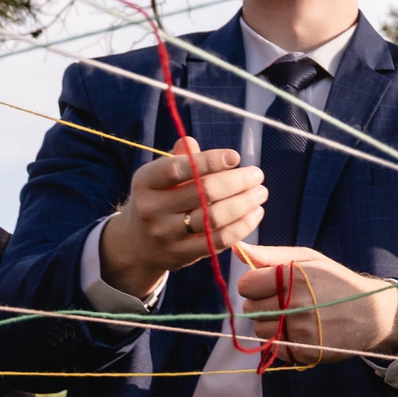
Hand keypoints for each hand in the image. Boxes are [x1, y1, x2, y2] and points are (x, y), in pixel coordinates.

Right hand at [98, 138, 266, 297]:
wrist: (137, 243)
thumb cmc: (159, 199)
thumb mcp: (160, 177)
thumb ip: (180, 159)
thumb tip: (190, 142)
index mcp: (145, 182)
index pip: (178, 168)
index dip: (210, 161)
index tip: (236, 157)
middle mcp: (151, 208)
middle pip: (203, 192)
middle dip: (238, 181)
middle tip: (257, 175)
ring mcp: (165, 234)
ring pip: (214, 217)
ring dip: (245, 203)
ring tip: (260, 193)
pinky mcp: (181, 254)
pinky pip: (218, 240)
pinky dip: (242, 226)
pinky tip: (255, 213)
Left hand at [232, 245, 397, 364]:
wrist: (371, 313)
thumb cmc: (335, 281)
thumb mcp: (308, 260)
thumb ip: (269, 255)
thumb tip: (236, 248)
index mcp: (294, 276)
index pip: (245, 285)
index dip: (255, 284)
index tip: (269, 284)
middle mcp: (296, 304)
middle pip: (250, 309)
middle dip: (263, 304)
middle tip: (287, 301)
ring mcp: (300, 330)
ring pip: (259, 331)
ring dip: (271, 324)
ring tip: (295, 316)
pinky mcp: (304, 351)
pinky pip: (273, 348)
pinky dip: (282, 341)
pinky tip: (301, 331)